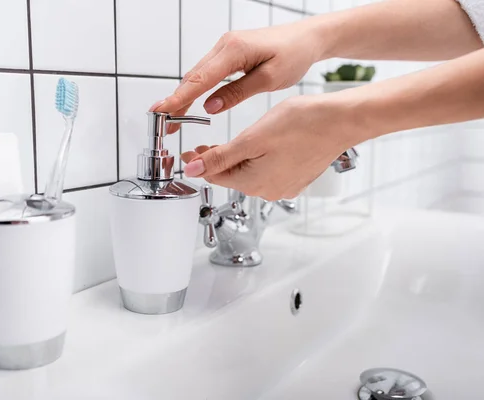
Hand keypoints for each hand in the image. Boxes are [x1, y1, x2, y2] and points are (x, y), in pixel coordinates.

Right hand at [150, 22, 323, 132]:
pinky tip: (188, 101)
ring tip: (171, 117)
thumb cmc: (294, 54)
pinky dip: (195, 88)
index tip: (162, 112)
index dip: (179, 97)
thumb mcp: (269, 79)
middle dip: (175, 101)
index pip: (200, 79)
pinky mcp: (228, 52)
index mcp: (234, 50)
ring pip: (197, 74)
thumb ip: (237, 93)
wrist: (307, 37)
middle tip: (163, 123)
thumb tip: (208, 107)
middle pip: (192, 77)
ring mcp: (225, 47)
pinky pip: (206, 72)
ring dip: (183, 95)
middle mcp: (225, 45)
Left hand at [180, 95, 359, 200]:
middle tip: (204, 146)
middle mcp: (269, 191)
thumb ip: (220, 157)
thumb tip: (194, 170)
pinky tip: (257, 147)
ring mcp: (284, 186)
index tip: (189, 152)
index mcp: (255, 183)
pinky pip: (267, 172)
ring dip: (236, 161)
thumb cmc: (302, 124)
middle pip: (232, 177)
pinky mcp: (296, 178)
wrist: (341, 121)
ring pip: (249, 175)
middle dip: (216, 162)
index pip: (215, 176)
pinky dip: (256, 161)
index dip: (199, 163)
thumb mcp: (252, 138)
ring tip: (229, 144)